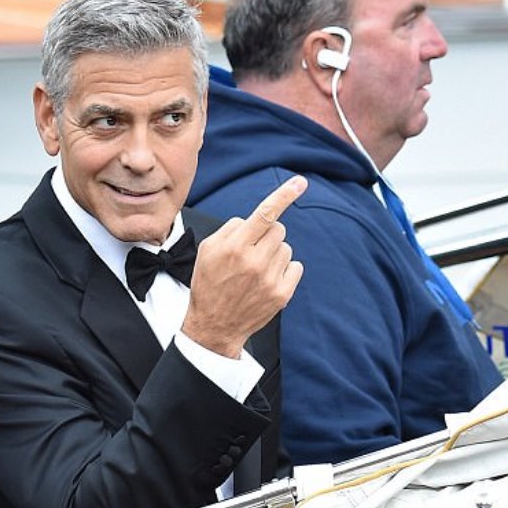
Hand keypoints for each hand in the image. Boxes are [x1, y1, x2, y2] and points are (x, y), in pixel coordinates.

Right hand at [182, 175, 306, 357]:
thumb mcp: (208, 250)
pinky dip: (285, 269)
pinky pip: (295, 267)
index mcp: (235, 247)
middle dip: (268, 235)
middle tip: (253, 251)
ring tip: (256, 271)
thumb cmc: (209, 284)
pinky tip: (267, 280)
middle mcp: (255, 261)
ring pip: (287, 248)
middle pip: (279, 229)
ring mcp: (271, 279)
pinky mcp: (282, 294)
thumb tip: (252, 220)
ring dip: (275, 254)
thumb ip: (231, 229)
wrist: (214, 325)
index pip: (265, 214)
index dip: (284, 195)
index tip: (300, 182)